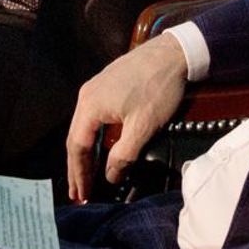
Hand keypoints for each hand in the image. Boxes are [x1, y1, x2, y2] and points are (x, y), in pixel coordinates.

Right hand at [65, 34, 188, 202]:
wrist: (173, 53)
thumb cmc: (158, 89)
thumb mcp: (143, 127)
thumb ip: (124, 154)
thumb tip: (111, 177)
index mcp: (90, 106)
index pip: (78, 147)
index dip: (79, 173)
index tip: (81, 195)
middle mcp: (86, 96)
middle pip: (75, 138)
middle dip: (77, 168)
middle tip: (77, 193)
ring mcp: (94, 89)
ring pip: (82, 128)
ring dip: (83, 154)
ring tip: (84, 176)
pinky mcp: (105, 85)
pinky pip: (91, 118)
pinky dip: (91, 137)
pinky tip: (96, 148)